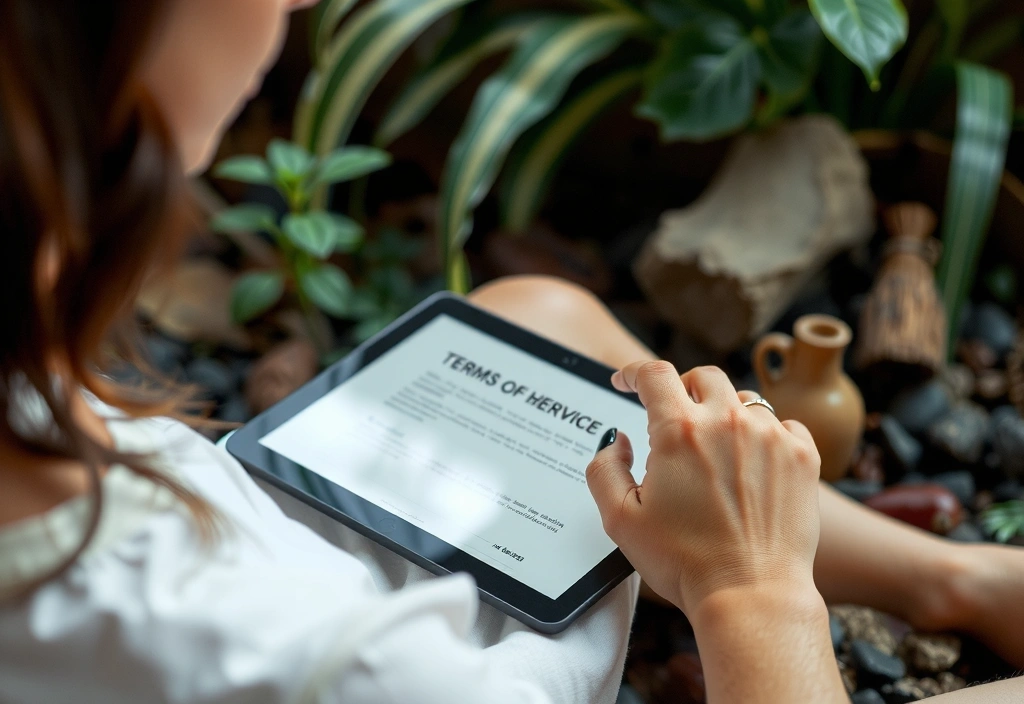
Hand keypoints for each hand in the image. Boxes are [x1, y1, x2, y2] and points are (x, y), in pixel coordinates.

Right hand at [586, 361, 821, 614]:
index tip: (627, 381)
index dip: (634, 372)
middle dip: (682, 388)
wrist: (752, 594)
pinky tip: (754, 461)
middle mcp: (727, 422)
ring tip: (716, 447)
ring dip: (725, 413)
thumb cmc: (685, 562)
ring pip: (744, 401)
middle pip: (702, 377)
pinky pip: (784, 425)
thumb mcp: (620, 519)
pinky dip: (766, 434)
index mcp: (679, 431)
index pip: (653, 374)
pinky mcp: (802, 457)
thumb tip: (617, 440)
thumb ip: (604, 468)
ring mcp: (770, 436)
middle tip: (674, 413)